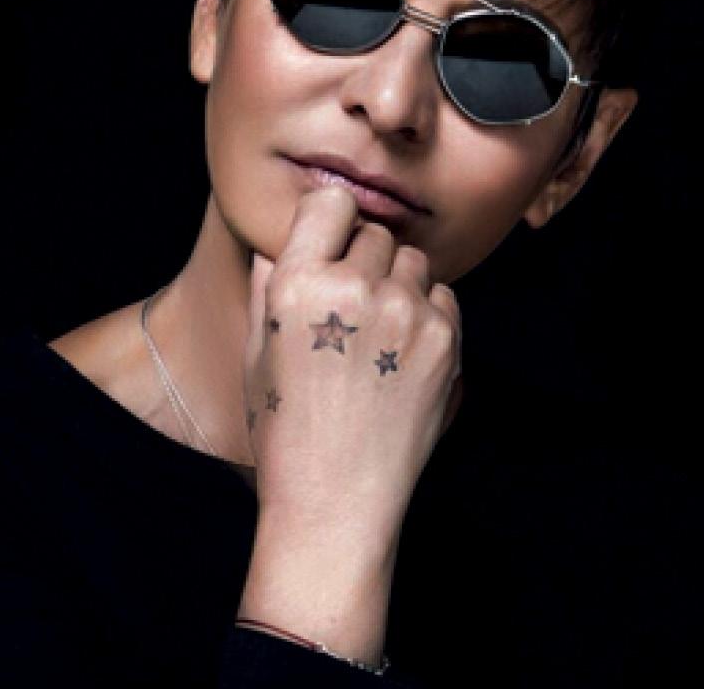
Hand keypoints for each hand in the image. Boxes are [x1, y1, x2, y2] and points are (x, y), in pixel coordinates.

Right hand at [243, 185, 462, 545]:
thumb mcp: (258, 351)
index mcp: (298, 285)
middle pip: (374, 233)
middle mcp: (355, 290)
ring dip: (397, 283)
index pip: (331, 201)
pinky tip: (402, 355)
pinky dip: (427, 313)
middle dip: (362, 259)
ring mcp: (406, 314)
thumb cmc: (286, 429)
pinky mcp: (444, 341)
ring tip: (377, 334)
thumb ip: (270, 282)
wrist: (336, 501)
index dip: (330, 221)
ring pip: (412, 262)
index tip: (330, 243)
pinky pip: (443, 297)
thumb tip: (283, 240)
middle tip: (350, 309)